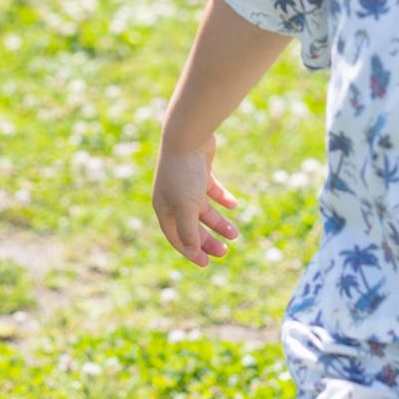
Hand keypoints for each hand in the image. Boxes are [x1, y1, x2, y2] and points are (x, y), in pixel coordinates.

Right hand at [152, 139, 242, 265]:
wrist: (188, 135)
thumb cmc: (183, 173)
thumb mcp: (186, 206)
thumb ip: (188, 230)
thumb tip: (193, 250)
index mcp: (164, 208)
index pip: (176, 236)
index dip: (190, 251)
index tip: (206, 263)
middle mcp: (173, 198)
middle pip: (192, 226)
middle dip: (207, 240)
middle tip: (225, 252)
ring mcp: (187, 185)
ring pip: (204, 210)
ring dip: (219, 222)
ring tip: (234, 233)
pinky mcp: (200, 172)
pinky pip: (212, 190)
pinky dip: (222, 199)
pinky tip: (233, 205)